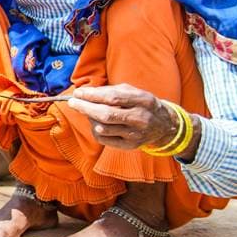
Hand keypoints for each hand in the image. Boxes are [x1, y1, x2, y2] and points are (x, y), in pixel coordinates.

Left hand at [65, 84, 182, 150]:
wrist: (164, 125)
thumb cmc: (141, 104)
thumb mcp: (132, 91)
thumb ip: (110, 91)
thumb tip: (84, 93)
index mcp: (143, 100)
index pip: (113, 98)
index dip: (92, 95)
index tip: (78, 93)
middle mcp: (140, 118)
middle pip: (106, 115)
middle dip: (85, 108)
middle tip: (73, 103)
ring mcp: (135, 134)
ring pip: (102, 128)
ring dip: (90, 119)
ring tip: (90, 112)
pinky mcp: (130, 146)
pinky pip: (104, 139)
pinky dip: (95, 130)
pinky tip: (97, 123)